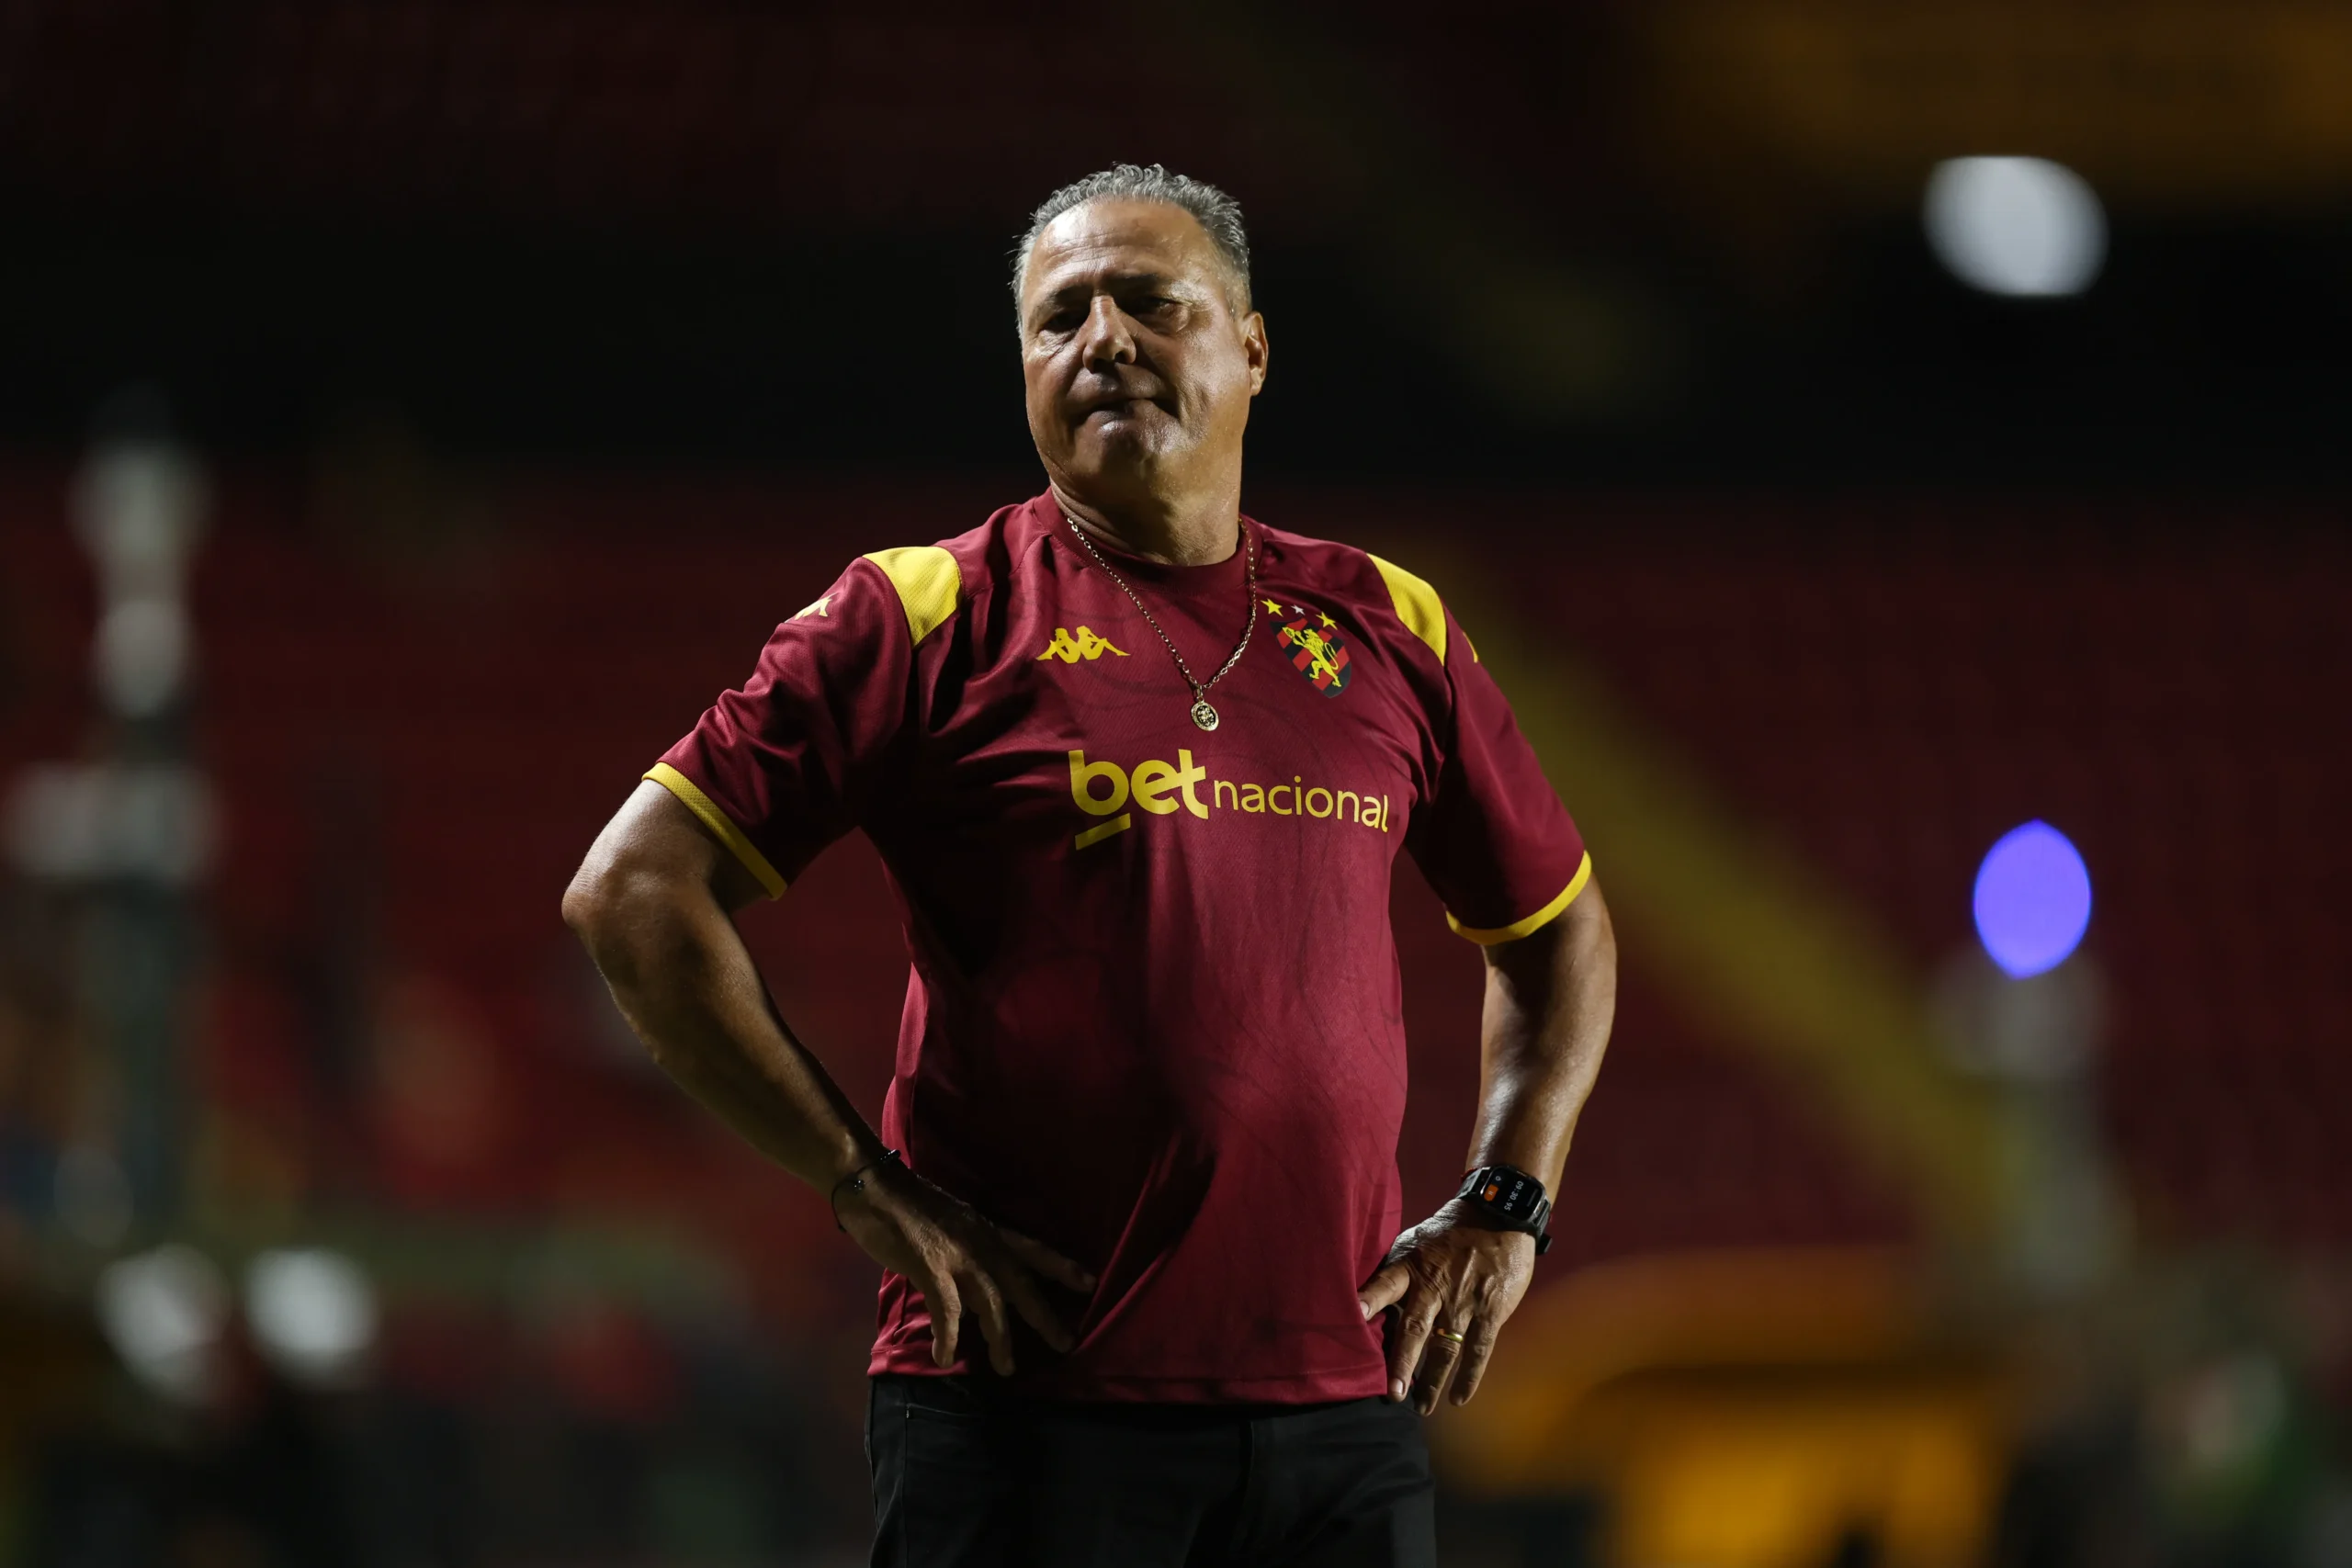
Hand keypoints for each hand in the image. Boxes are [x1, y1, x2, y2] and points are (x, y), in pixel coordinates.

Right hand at [835, 1159, 1096, 1375]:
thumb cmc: (907, 1205)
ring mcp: (958, 1255)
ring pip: (992, 1304)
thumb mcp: (952, 1224)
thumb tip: (974, 1293)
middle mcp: (981, 1243)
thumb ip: (967, 1254)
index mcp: (987, 1230)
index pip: (1033, 1248)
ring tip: (1007, 1367)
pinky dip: (948, 1336)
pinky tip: (946, 1357)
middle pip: (1022, 1284)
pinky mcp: (931, 1267)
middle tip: (1066, 1343)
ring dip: (1001, 1339)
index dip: (1061, 1266)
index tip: (1090, 1283)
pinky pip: (947, 1311)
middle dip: (1044, 1315)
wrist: (874, 1187)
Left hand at [1357, 1201, 1535, 1413]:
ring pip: (1445, 1348)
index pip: (1386, 1282)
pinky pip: (1478, 1350)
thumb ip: (1396, 1269)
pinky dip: (1469, 1377)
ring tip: (1421, 1406)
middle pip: (1416, 1329)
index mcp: (1413, 1266)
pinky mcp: (1490, 1311)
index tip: (1354, 1315)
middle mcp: (1436, 1287)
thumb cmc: (1451, 1230)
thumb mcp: (1416, 1240)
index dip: (1371, 1297)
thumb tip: (1366, 1295)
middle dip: (1403, 1363)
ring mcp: (1464, 1302)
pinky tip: (1458, 1398)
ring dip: (1432, 1381)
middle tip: (1392, 1394)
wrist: (1499, 1215)